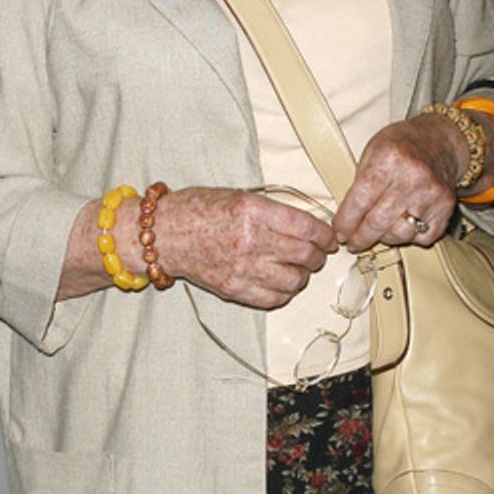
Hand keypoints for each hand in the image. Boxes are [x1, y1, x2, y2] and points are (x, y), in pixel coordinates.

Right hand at [153, 188, 335, 309]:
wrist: (163, 234)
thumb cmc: (199, 209)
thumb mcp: (239, 196)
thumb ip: (273, 211)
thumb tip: (308, 226)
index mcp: (253, 211)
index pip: (306, 227)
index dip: (325, 235)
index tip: (329, 237)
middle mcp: (250, 240)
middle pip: (305, 255)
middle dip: (318, 255)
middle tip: (318, 253)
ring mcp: (242, 268)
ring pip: (294, 280)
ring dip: (303, 275)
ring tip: (299, 268)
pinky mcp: (233, 289)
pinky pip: (273, 298)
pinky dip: (285, 292)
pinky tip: (282, 282)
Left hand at [332, 116, 462, 251]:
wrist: (441, 141)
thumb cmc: (403, 145)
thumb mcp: (373, 150)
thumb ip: (359, 183)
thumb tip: (346, 219)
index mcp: (390, 159)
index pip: (360, 201)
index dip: (346, 222)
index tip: (340, 233)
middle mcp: (413, 177)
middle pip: (378, 223)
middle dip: (360, 238)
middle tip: (353, 242)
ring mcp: (432, 194)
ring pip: (399, 234)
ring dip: (384, 238)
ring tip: (378, 230)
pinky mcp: (446, 208)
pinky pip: (422, 237)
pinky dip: (410, 237)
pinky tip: (404, 224)